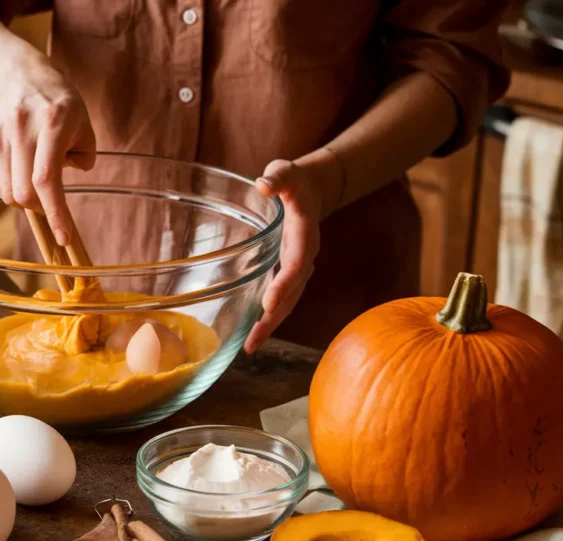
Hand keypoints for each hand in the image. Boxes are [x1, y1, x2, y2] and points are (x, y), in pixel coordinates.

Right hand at [0, 63, 96, 245]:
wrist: (23, 78)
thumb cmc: (63, 107)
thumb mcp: (85, 127)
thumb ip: (82, 159)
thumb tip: (58, 192)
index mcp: (53, 123)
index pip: (47, 178)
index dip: (55, 212)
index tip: (63, 238)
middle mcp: (21, 128)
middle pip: (24, 193)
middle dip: (41, 208)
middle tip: (54, 201)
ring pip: (9, 193)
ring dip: (27, 196)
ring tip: (38, 170)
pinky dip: (14, 186)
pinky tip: (24, 164)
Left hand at [243, 156, 334, 353]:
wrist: (313, 189)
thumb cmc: (294, 180)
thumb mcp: (286, 171)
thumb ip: (278, 176)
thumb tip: (264, 184)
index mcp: (305, 235)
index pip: (297, 264)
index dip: (284, 284)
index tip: (268, 304)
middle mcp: (305, 256)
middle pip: (293, 293)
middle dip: (273, 318)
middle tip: (252, 342)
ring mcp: (298, 266)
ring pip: (288, 301)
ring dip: (270, 324)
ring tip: (249, 347)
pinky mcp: (289, 270)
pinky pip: (281, 297)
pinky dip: (268, 315)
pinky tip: (252, 332)